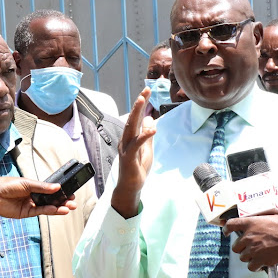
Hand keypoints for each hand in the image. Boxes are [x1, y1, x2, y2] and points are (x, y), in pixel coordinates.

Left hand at [0, 177, 77, 218]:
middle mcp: (34, 196)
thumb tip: (57, 187)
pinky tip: (55, 210)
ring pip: (47, 207)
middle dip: (62, 202)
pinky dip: (48, 211)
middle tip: (73, 203)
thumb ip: (42, 187)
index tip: (71, 193)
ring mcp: (31, 205)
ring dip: (58, 208)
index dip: (61, 193)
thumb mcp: (27, 183)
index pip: (51, 191)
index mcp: (35, 187)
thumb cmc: (8, 185)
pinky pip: (39, 212)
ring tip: (68, 208)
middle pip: (51, 200)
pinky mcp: (26, 213)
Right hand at [111, 87, 155, 217]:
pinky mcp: (129, 157)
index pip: (136, 117)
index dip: (141, 104)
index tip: (147, 91)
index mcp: (130, 137)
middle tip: (145, 91)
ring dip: (136, 113)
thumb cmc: (137, 168)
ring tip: (142, 101)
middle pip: (132, 118)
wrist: (131, 187)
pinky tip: (152, 129)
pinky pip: (137, 144)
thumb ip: (148, 135)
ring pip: (130, 127)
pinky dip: (144, 136)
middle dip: (138, 104)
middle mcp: (126, 140)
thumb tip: (150, 119)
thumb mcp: (147, 149)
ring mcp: (126, 148)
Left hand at [225, 214, 277, 270]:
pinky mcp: (261, 260)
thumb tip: (258, 220)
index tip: (226, 232)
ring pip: (243, 257)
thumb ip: (260, 220)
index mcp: (251, 223)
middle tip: (249, 247)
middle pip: (235, 246)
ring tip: (257, 256)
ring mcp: (254, 249)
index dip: (226, 229)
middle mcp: (249, 236)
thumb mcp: (272, 216)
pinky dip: (255, 267)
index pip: (230, 225)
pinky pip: (251, 267)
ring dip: (248, 257)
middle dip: (241, 247)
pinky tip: (260, 264)